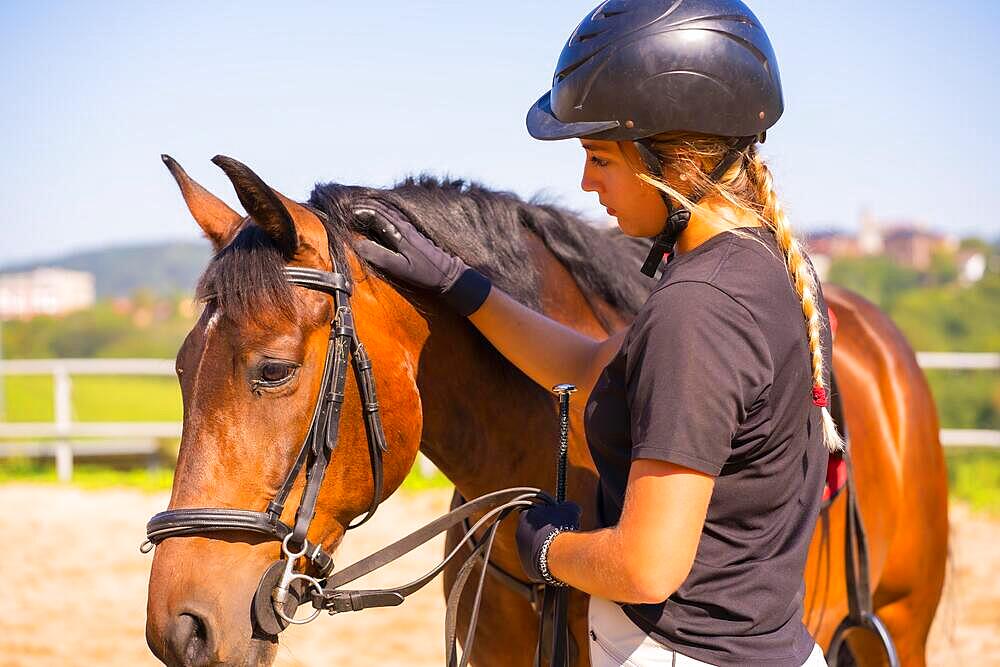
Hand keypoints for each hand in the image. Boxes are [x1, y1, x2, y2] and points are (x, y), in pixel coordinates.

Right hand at [353, 200, 491, 315]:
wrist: (448, 273)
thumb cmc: (424, 273)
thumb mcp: (400, 268)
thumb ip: (379, 256)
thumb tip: (358, 243)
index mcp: (400, 232)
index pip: (375, 214)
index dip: (359, 211)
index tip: (345, 212)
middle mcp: (404, 225)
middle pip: (381, 208)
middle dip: (363, 205)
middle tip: (347, 206)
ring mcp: (409, 227)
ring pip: (388, 209)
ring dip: (373, 205)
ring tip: (358, 206)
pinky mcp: (413, 231)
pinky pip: (394, 215)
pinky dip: (382, 211)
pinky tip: (379, 214)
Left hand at [516, 501, 580, 584]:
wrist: (555, 553)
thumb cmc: (560, 527)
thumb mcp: (569, 509)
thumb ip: (568, 506)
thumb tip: (573, 508)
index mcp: (524, 517)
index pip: (535, 514)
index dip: (548, 516)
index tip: (558, 519)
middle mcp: (519, 535)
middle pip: (535, 533)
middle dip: (547, 533)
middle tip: (562, 534)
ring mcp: (522, 554)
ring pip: (537, 549)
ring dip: (548, 548)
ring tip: (563, 549)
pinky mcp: (529, 570)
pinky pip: (540, 564)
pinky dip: (548, 563)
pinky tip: (560, 560)